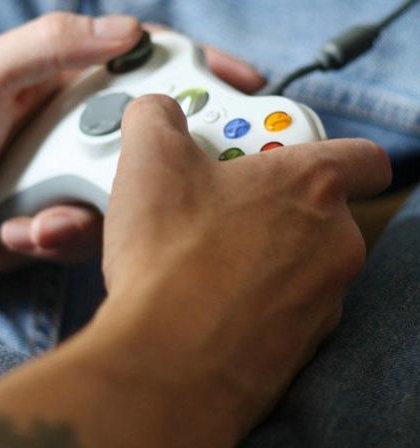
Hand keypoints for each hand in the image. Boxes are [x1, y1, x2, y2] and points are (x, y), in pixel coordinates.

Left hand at [0, 13, 263, 287]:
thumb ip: (52, 46)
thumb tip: (129, 31)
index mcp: (70, 83)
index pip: (149, 65)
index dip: (201, 70)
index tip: (246, 84)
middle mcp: (82, 129)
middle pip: (153, 134)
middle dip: (175, 155)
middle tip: (193, 176)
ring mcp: (76, 177)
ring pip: (127, 193)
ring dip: (90, 210)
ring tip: (40, 218)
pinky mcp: (66, 221)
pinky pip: (92, 230)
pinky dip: (59, 234)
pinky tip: (21, 231)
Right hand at [89, 96, 391, 444]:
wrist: (169, 361)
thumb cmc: (171, 257)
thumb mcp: (150, 160)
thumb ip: (157, 118)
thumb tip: (157, 114)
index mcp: (313, 185)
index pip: (361, 156)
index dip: (328, 151)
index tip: (280, 157)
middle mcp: (334, 243)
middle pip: (317, 210)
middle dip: (269, 203)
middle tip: (215, 206)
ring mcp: (323, 299)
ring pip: (299, 261)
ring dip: (260, 251)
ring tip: (202, 256)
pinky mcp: (301, 345)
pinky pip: (284, 306)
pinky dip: (255, 297)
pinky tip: (208, 298)